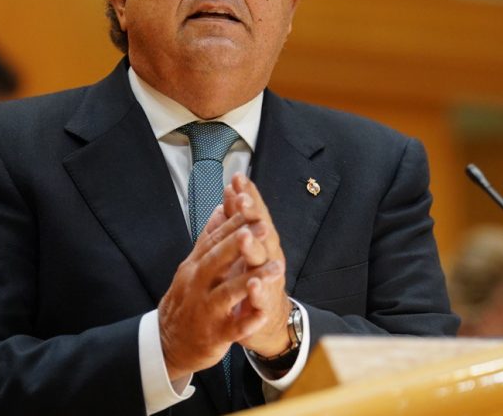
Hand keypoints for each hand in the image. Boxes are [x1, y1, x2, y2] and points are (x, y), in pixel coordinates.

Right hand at [158, 209, 282, 380]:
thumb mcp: (193, 266)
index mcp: (196, 266)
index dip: (234, 223)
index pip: (215, 240)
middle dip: (241, 244)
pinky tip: (261, 315)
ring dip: (251, 281)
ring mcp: (205, 310)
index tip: (252, 207)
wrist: (168, 343)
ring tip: (275, 268)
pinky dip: (246, 322)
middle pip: (218, 260)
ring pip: (228, 293)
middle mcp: (198, 285)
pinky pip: (232, 328)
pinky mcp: (214, 335)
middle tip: (264, 228)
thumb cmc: (187, 300)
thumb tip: (220, 208)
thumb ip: (209, 238)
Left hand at [222, 174, 293, 357]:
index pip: (254, 215)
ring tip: (246, 236)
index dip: (247, 196)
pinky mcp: (266, 307)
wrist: (268, 323)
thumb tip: (232, 190)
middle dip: (253, 216)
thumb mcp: (244, 248)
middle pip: (262, 233)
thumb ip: (238, 219)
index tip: (238, 178)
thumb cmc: (253, 280)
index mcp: (261, 244)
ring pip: (265, 262)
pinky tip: (254, 283)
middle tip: (243, 200)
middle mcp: (269, 259)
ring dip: (256, 249)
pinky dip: (259, 291)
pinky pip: (263, 298)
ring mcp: (270, 282)